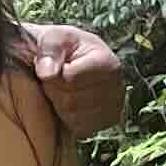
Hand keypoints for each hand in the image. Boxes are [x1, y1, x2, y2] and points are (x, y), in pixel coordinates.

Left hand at [20, 20, 125, 140]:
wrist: (71, 59)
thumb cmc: (63, 46)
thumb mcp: (54, 37)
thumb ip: (49, 50)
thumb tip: (47, 73)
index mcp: (107, 62)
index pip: (70, 79)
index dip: (53, 75)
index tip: (54, 66)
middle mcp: (118, 86)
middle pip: (71, 101)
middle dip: (55, 90)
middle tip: (56, 79)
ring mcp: (115, 107)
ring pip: (73, 116)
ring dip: (60, 104)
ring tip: (63, 89)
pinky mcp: (107, 122)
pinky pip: (79, 128)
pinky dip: (68, 117)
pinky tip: (70, 101)